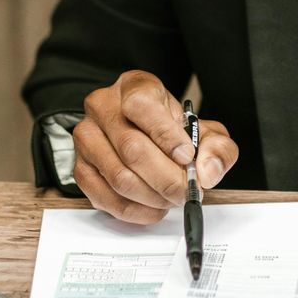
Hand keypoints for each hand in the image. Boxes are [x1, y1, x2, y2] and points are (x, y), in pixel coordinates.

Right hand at [71, 70, 238, 224]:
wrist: (147, 137)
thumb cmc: (173, 132)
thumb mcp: (205, 131)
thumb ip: (217, 148)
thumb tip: (207, 171)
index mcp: (134, 86)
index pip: (141, 106)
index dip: (166, 136)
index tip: (186, 157)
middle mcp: (103, 107)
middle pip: (132, 149)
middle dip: (166, 178)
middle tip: (186, 191)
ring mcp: (87, 138)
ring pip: (119, 177)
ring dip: (153, 197)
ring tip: (172, 198)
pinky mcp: (80, 168)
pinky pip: (106, 198)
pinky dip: (135, 210)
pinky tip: (153, 207)